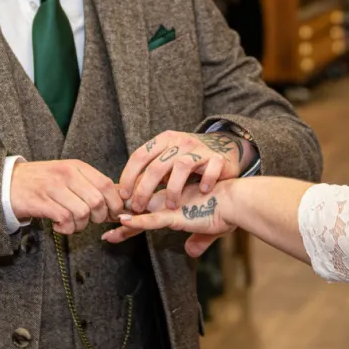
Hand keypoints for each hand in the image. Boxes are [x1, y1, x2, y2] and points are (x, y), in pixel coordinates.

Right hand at [10, 159, 123, 234]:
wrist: (8, 182)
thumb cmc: (43, 181)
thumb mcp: (68, 175)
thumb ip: (91, 185)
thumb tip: (120, 201)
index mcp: (77, 166)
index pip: (107, 184)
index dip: (115, 203)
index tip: (113, 214)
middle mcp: (66, 174)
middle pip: (97, 201)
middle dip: (98, 218)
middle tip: (89, 221)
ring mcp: (53, 186)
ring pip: (82, 213)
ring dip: (80, 226)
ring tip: (72, 224)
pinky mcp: (40, 201)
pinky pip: (65, 219)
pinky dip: (66, 229)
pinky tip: (60, 226)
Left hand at [104, 179, 234, 257]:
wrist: (240, 201)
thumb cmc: (228, 211)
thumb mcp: (210, 228)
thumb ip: (198, 240)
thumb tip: (191, 253)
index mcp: (174, 200)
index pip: (148, 206)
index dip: (132, 213)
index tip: (116, 219)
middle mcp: (170, 199)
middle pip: (139, 206)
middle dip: (120, 214)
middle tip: (102, 225)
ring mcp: (172, 206)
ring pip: (142, 211)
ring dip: (128, 223)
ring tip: (111, 231)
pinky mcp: (178, 214)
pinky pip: (154, 218)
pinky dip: (139, 221)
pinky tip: (125, 221)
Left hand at [119, 130, 251, 212]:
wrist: (225, 149)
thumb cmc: (189, 162)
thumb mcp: (167, 163)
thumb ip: (150, 178)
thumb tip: (127, 198)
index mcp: (164, 140)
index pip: (140, 156)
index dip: (129, 176)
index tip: (123, 195)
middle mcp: (181, 142)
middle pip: (157, 166)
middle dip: (145, 190)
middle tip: (139, 207)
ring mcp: (200, 149)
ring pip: (181, 167)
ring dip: (173, 190)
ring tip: (171, 206)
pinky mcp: (218, 158)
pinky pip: (211, 169)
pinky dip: (206, 180)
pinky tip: (202, 191)